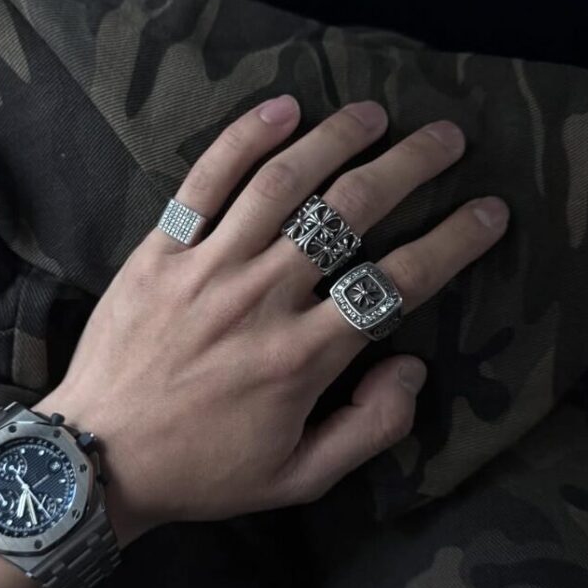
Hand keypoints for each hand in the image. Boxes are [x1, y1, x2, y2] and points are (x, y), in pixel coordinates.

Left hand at [42, 96, 508, 545]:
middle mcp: (263, 298)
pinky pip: (204, 181)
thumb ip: (370, 428)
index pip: (398, 282)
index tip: (490, 210)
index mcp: (304, 356)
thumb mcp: (299, 478)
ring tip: (374, 113)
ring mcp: (208, 268)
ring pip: (284, 183)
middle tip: (447, 138)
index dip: (455, 240)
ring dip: (337, 138)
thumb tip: (411, 364)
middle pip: (350, 211)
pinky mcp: (160, 251)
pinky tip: (283, 109)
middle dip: (410, 166)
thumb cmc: (203, 470)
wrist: (98, 460)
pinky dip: (244, 138)